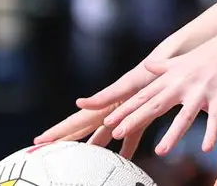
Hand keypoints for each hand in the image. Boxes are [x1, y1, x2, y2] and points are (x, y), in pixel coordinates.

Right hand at [34, 62, 155, 158]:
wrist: (177, 55)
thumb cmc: (154, 66)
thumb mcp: (131, 82)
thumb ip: (106, 95)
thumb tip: (79, 103)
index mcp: (108, 100)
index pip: (79, 120)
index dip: (59, 132)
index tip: (39, 142)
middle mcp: (114, 106)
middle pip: (86, 127)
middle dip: (66, 140)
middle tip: (45, 152)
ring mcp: (127, 110)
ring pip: (105, 133)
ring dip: (94, 146)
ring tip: (82, 161)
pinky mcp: (143, 113)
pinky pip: (132, 134)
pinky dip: (128, 147)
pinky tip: (124, 159)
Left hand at [102, 32, 216, 157]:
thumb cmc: (216, 51)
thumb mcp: (187, 57)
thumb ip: (166, 66)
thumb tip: (148, 66)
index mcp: (174, 75)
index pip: (145, 94)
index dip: (126, 108)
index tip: (108, 121)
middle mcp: (185, 82)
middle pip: (156, 104)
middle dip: (136, 119)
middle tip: (117, 133)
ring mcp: (203, 89)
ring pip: (185, 115)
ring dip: (173, 134)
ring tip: (160, 152)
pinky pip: (216, 118)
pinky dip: (212, 133)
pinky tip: (207, 148)